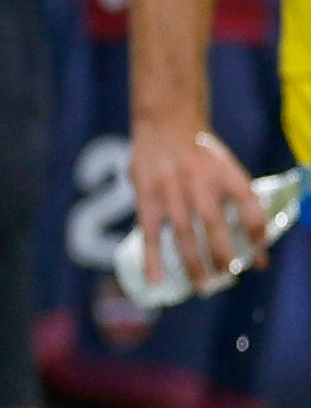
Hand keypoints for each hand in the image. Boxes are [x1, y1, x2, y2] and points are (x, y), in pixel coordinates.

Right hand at [129, 114, 269, 293]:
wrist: (166, 122)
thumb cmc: (200, 151)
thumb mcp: (226, 166)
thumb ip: (236, 198)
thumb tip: (254, 239)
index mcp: (227, 174)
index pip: (250, 207)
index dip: (258, 235)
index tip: (260, 260)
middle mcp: (200, 182)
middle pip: (214, 225)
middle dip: (222, 254)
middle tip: (227, 277)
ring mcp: (171, 190)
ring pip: (182, 233)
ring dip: (192, 262)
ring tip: (201, 286)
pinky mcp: (146, 196)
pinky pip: (149, 232)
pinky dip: (152, 257)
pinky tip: (156, 279)